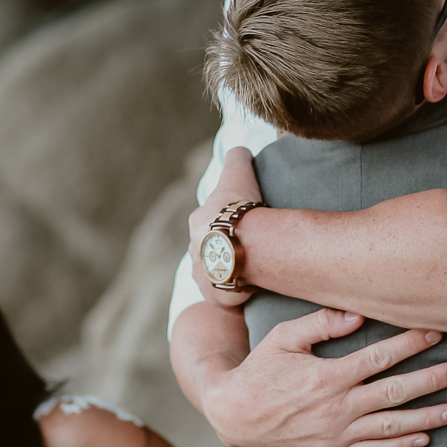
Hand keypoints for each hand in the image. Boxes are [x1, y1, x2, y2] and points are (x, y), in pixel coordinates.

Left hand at [189, 147, 262, 307]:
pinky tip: (252, 287)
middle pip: (209, 248)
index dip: (225, 221)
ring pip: (215, 273)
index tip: (242, 223)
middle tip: (248, 247)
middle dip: (224, 248)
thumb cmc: (241, 208)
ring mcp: (204, 276)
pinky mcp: (217, 296)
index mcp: (197, 223)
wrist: (248, 244)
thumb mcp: (238, 172)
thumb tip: (239, 149)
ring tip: (251, 269)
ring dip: (229, 271)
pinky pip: (226, 295)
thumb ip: (237, 157)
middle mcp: (194, 251)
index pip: (208, 221)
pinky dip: (237, 292)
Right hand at [199, 307, 446, 446]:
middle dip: (431, 381)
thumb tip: (357, 314)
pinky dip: (401, 446)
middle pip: (395, 392)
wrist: (235, 415)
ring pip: (392, 426)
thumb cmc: (260, 370)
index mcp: (329, 376)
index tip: (436, 333)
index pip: (380, 358)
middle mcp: (338, 407)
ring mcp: (337, 433)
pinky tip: (425, 438)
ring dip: (427, 417)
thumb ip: (320, 323)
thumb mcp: (282, 338)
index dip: (410, 344)